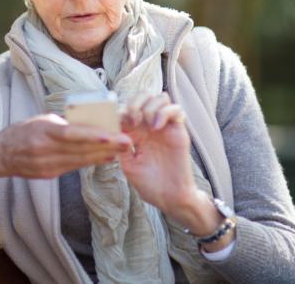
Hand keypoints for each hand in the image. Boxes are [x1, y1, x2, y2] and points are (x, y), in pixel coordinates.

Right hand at [0, 114, 131, 180]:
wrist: (0, 154)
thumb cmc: (23, 131)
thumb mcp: (41, 120)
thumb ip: (63, 123)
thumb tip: (90, 121)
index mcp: (42, 132)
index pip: (71, 134)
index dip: (92, 136)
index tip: (112, 135)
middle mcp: (44, 151)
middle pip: (80, 149)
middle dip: (106, 146)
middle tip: (128, 142)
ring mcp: (47, 165)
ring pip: (81, 160)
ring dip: (103, 155)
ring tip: (123, 150)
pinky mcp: (49, 175)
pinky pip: (75, 167)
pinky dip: (92, 162)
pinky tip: (107, 158)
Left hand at [118, 93, 197, 214]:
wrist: (169, 198)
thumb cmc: (149, 184)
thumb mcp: (128, 166)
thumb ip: (121, 147)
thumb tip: (116, 128)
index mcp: (135, 133)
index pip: (128, 108)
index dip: (121, 110)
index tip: (118, 124)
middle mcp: (150, 126)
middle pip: (144, 96)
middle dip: (136, 102)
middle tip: (133, 120)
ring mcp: (165, 127)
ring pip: (160, 97)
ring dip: (150, 107)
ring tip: (148, 126)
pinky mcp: (179, 131)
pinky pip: (176, 110)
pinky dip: (165, 112)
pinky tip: (157, 127)